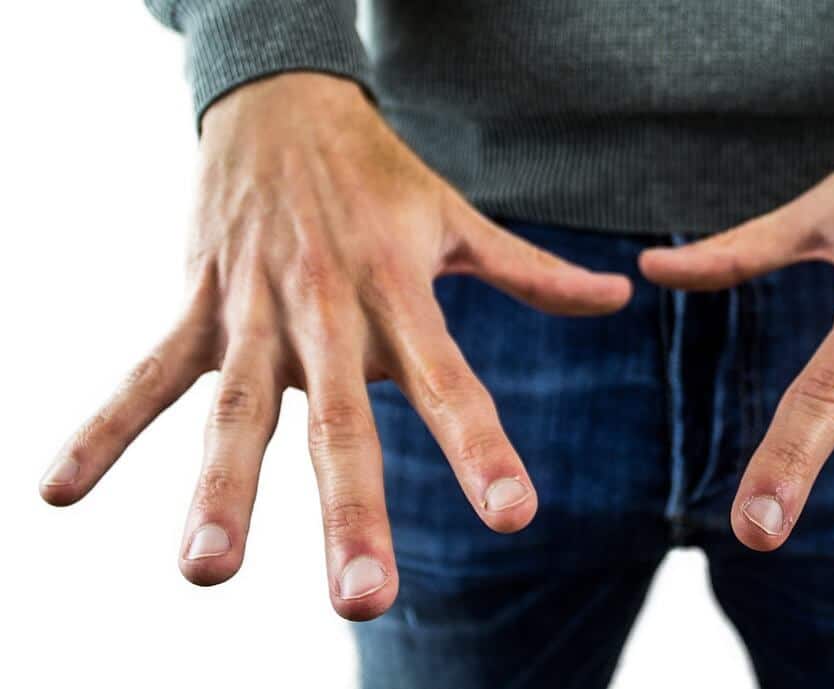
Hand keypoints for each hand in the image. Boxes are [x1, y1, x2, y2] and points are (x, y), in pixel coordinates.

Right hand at [39, 73, 631, 619]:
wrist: (283, 99)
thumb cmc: (380, 174)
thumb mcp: (458, 219)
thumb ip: (533, 272)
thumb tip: (619, 298)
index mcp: (400, 295)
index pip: (452, 384)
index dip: (482, 449)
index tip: (514, 517)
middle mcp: (329, 311)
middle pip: (340, 421)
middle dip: (349, 510)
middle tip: (361, 598)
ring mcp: (254, 310)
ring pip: (234, 407)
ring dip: (219, 488)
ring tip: (206, 571)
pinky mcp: (196, 303)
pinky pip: (145, 372)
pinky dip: (102, 428)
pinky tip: (56, 493)